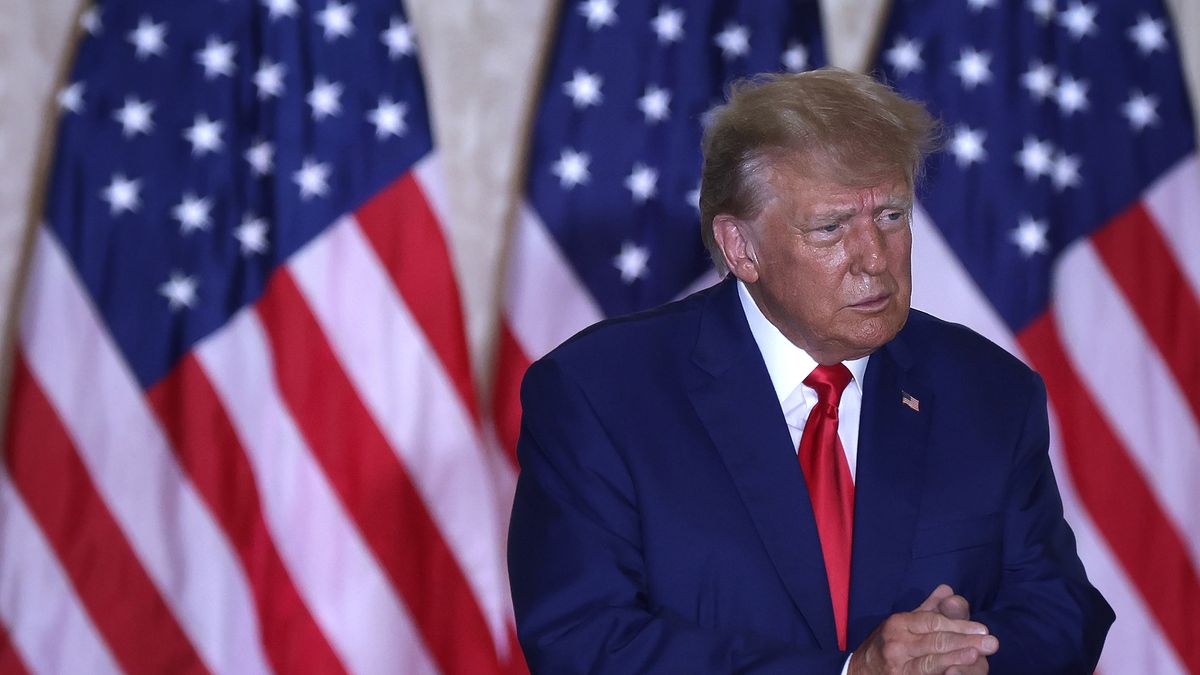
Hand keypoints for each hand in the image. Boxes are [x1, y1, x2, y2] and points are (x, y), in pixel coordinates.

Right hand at [848, 585, 997, 674]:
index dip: (958, 625)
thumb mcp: (904, 623)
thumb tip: (949, 590)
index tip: (982, 629)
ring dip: (955, 659)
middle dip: (964, 642)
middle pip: (934, 641)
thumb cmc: (887, 645)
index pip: (932, 622)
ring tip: (976, 656)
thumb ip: (929, 609)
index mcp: (898, 624)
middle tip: (991, 642)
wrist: (860, 672)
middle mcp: (896, 644)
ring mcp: (898, 668)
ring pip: (930, 663)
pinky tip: (954, 673)